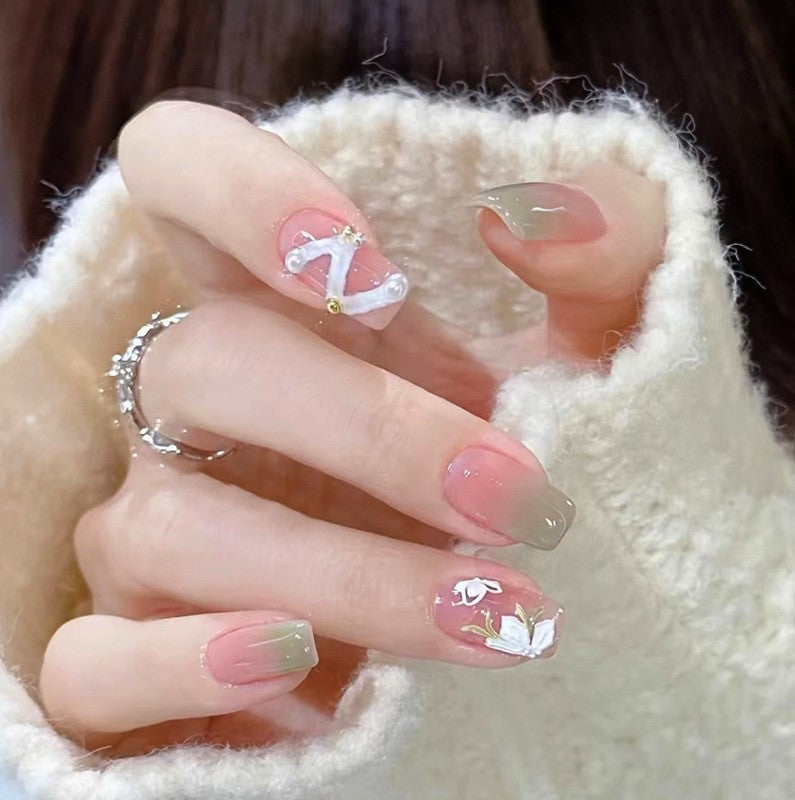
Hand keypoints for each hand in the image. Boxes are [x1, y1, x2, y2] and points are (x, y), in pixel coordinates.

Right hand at [39, 101, 663, 755]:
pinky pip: (98, 663)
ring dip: (342, 574)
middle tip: (513, 494)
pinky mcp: (136, 652)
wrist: (489, 618)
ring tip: (490, 615)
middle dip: (367, 428)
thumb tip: (536, 213)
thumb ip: (604, 256)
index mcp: (280, 307)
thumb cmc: (526, 466)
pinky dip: (190, 666)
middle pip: (209, 363)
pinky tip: (301, 672)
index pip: (182, 176)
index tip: (378, 278)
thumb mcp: (592, 352)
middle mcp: (195, 407)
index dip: (245, 197)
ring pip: (176, 527)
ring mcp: (152, 527)